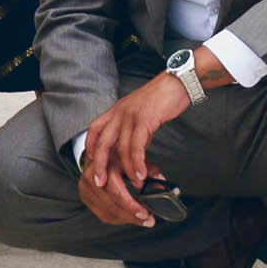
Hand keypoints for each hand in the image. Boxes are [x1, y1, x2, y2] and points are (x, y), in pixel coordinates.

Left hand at [77, 70, 190, 228]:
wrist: (176, 84)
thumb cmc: (160, 100)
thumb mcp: (140, 115)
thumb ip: (134, 133)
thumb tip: (135, 154)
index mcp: (116, 110)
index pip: (95, 129)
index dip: (90, 147)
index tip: (91, 163)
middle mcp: (119, 112)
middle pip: (102, 142)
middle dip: (100, 164)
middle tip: (101, 182)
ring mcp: (130, 115)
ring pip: (122, 147)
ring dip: (127, 169)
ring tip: (133, 183)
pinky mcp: (144, 119)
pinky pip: (137, 145)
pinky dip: (138, 162)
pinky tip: (141, 173)